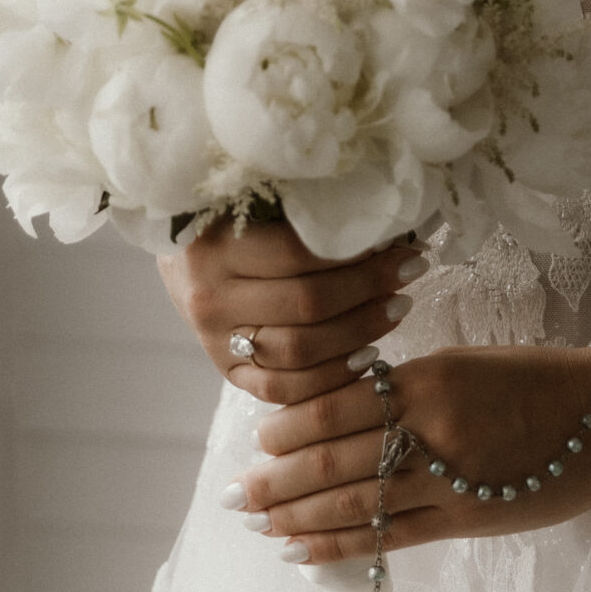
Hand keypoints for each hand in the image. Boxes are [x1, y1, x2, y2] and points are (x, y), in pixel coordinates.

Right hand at [157, 218, 418, 404]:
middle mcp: (212, 299)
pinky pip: (284, 390)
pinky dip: (331, 379)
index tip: (401, 242)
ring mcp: (216, 342)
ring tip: (399, 307)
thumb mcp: (254, 201)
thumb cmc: (228, 218)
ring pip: (299, 353)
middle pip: (306, 305)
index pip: (299, 254)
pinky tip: (368, 358)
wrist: (179, 256)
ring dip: (360, 332)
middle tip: (411, 271)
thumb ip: (305, 209)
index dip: (357, 252)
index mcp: (216, 247)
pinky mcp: (227, 371)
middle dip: (369, 289)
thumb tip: (383, 211)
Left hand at [229, 340, 590, 562]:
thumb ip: (408, 387)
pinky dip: (343, 546)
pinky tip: (304, 551)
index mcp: (430, 377)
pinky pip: (391, 538)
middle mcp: (434, 427)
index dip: (290, 429)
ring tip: (258, 526)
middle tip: (234, 496)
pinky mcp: (470, 516)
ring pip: (356, 503)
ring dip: (298, 518)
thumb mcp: (467, 363)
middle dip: (278, 481)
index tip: (256, 442)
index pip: (338, 405)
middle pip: (336, 459)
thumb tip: (341, 410)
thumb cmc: (541, 378)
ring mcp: (452, 477)